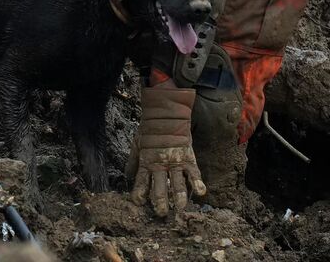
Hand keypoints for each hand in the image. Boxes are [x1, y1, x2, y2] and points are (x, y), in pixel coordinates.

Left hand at [129, 84, 205, 216]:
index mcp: (146, 163)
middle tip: (161, 213)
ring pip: (177, 183)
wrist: (166, 115)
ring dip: (178, 197)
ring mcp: (175, 163)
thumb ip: (133, 162)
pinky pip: (193, 173)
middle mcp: (160, 166)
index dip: (139, 193)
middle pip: (159, 187)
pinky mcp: (188, 158)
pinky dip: (197, 183)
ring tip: (180, 209)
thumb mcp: (136, 145)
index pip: (141, 182)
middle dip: (160, 202)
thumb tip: (127, 176)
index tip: (138, 203)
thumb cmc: (149, 130)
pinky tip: (201, 193)